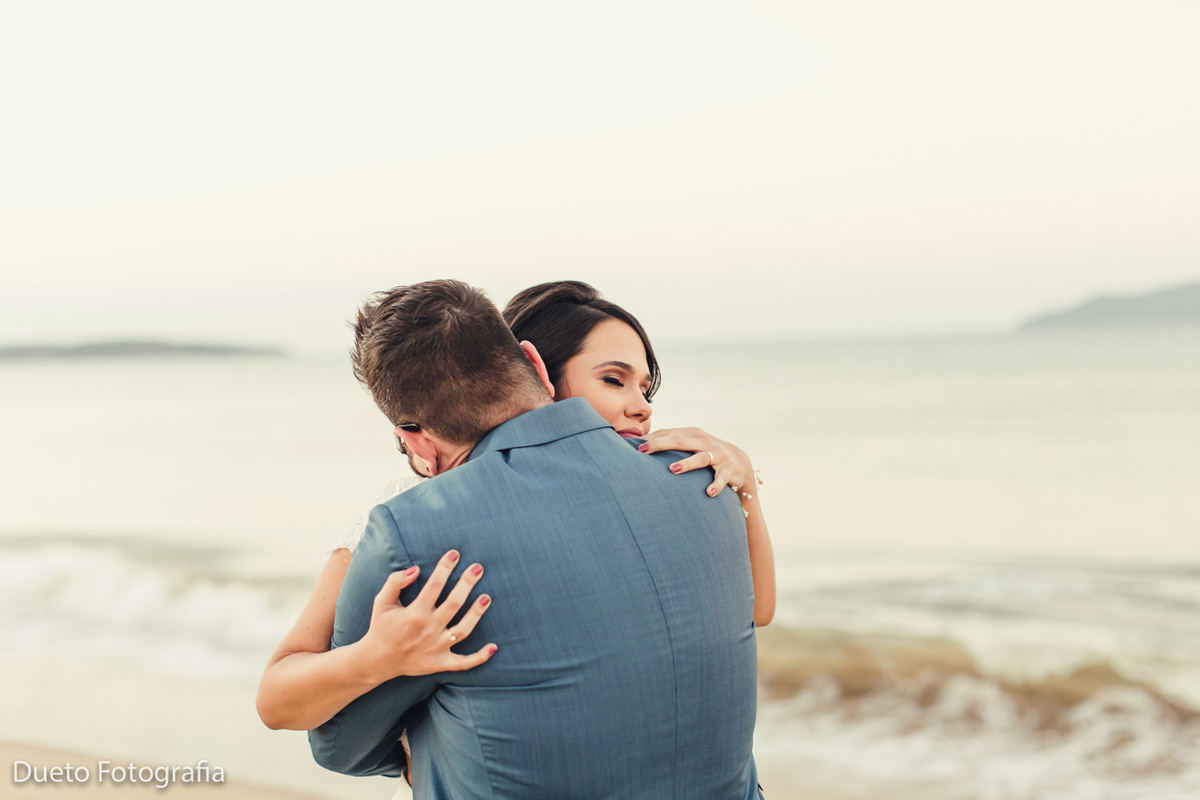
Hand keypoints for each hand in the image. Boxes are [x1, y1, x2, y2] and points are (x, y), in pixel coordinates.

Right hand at [359, 549, 496, 681]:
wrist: (377, 661)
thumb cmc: (382, 627)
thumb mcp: (382, 601)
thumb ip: (395, 582)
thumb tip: (415, 569)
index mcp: (413, 614)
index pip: (434, 586)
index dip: (445, 568)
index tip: (454, 554)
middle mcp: (427, 630)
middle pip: (453, 604)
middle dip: (467, 583)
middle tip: (478, 568)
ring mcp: (436, 648)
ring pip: (463, 630)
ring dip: (476, 614)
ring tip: (487, 597)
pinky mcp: (440, 663)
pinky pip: (464, 663)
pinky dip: (480, 657)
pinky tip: (494, 647)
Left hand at [638, 426, 755, 497]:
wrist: (741, 463)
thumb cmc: (707, 454)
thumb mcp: (690, 446)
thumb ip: (670, 444)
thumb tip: (640, 447)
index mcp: (692, 434)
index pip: (668, 433)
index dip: (651, 438)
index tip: (632, 444)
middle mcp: (704, 441)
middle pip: (679, 441)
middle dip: (660, 445)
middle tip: (642, 451)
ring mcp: (717, 455)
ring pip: (700, 458)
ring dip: (686, 464)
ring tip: (672, 470)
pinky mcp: (729, 470)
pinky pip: (721, 478)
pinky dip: (715, 485)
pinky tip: (709, 493)